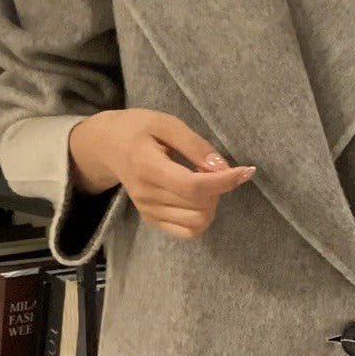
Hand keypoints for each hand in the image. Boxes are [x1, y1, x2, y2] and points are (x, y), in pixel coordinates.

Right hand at [69, 108, 255, 240]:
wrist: (108, 146)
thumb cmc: (139, 129)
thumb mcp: (166, 123)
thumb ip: (195, 145)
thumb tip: (222, 168)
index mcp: (147, 166)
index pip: (193, 186)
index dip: (224, 181)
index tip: (246, 171)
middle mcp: (146, 194)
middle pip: (199, 205)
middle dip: (218, 188)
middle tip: (212, 168)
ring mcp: (148, 211)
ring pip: (198, 220)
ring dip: (211, 202)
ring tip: (202, 181)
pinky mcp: (152, 220)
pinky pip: (188, 231)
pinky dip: (201, 217)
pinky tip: (198, 198)